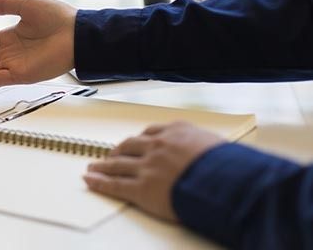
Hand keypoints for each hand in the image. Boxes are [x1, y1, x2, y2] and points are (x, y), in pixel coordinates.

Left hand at [83, 121, 223, 220]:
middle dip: (118, 150)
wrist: (228, 183)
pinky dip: (99, 182)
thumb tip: (208, 156)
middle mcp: (158, 145)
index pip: (151, 132)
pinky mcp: (142, 188)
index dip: (140, 140)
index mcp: (176, 132)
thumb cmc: (231, 168)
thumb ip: (204, 148)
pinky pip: (115, 184)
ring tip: (94, 167)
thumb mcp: (218, 147)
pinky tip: (90, 180)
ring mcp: (147, 166)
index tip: (135, 143)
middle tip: (111, 154)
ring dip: (103, 165)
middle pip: (130, 145)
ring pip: (118, 164)